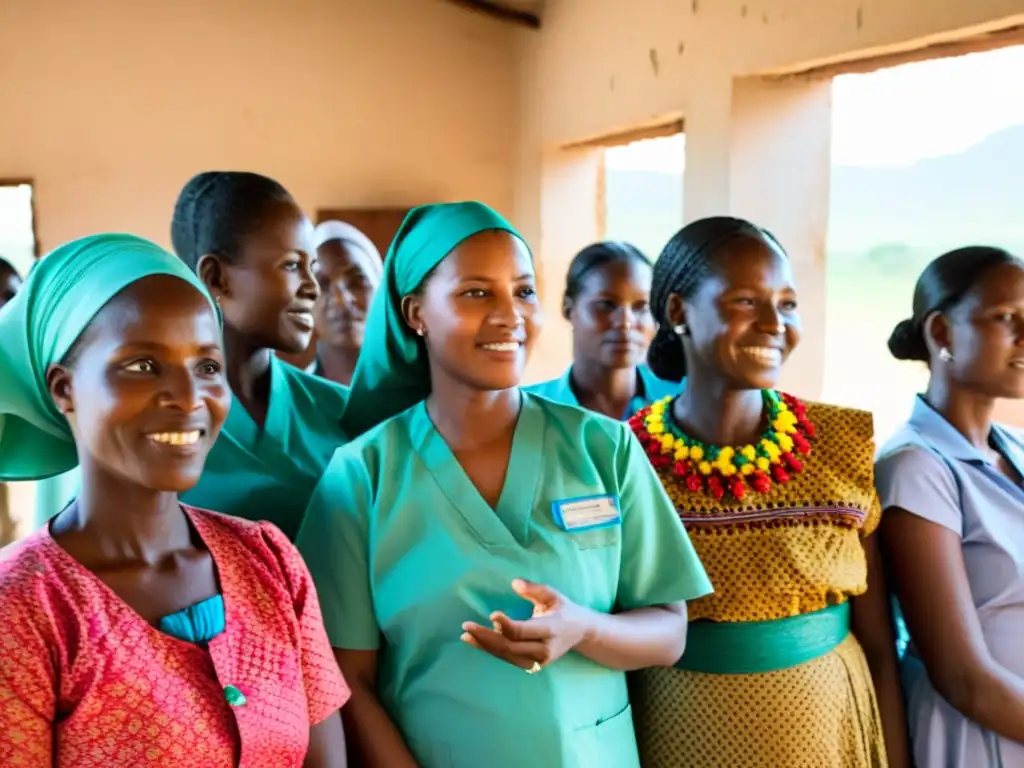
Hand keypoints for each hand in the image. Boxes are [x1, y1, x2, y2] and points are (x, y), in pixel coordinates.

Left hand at [460, 579, 591, 670]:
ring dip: (484, 646)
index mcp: (551, 629)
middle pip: (510, 646)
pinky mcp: (532, 665)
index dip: (506, 625)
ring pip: (506, 655)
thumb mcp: (553, 595)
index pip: (523, 631)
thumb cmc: (564, 609)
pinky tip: (475, 641)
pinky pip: (508, 658)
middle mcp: (544, 649)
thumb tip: (515, 583)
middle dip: (486, 637)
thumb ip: (535, 589)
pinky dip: (490, 650)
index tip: (492, 614)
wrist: (580, 632)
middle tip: (466, 626)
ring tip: (466, 635)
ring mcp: (538, 661)